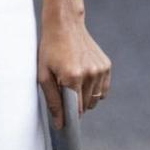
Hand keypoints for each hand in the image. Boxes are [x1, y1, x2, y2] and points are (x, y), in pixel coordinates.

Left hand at [39, 9, 111, 124]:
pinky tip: (83, 79)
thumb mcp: (43, 75)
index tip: (64, 119)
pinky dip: (94, 90)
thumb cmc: (50, 50)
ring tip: (73, 82)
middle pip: (86, 106)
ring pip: (96, 100)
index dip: (69, 115)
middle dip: (75, 105)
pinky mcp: (106, 65)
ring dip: (85, 97)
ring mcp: (100, 69)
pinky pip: (103, 90)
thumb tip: (60, 124)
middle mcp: (90, 74)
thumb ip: (53, 101)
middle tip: (64, 91)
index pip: (75, 110)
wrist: (65, 25)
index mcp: (72, 77)